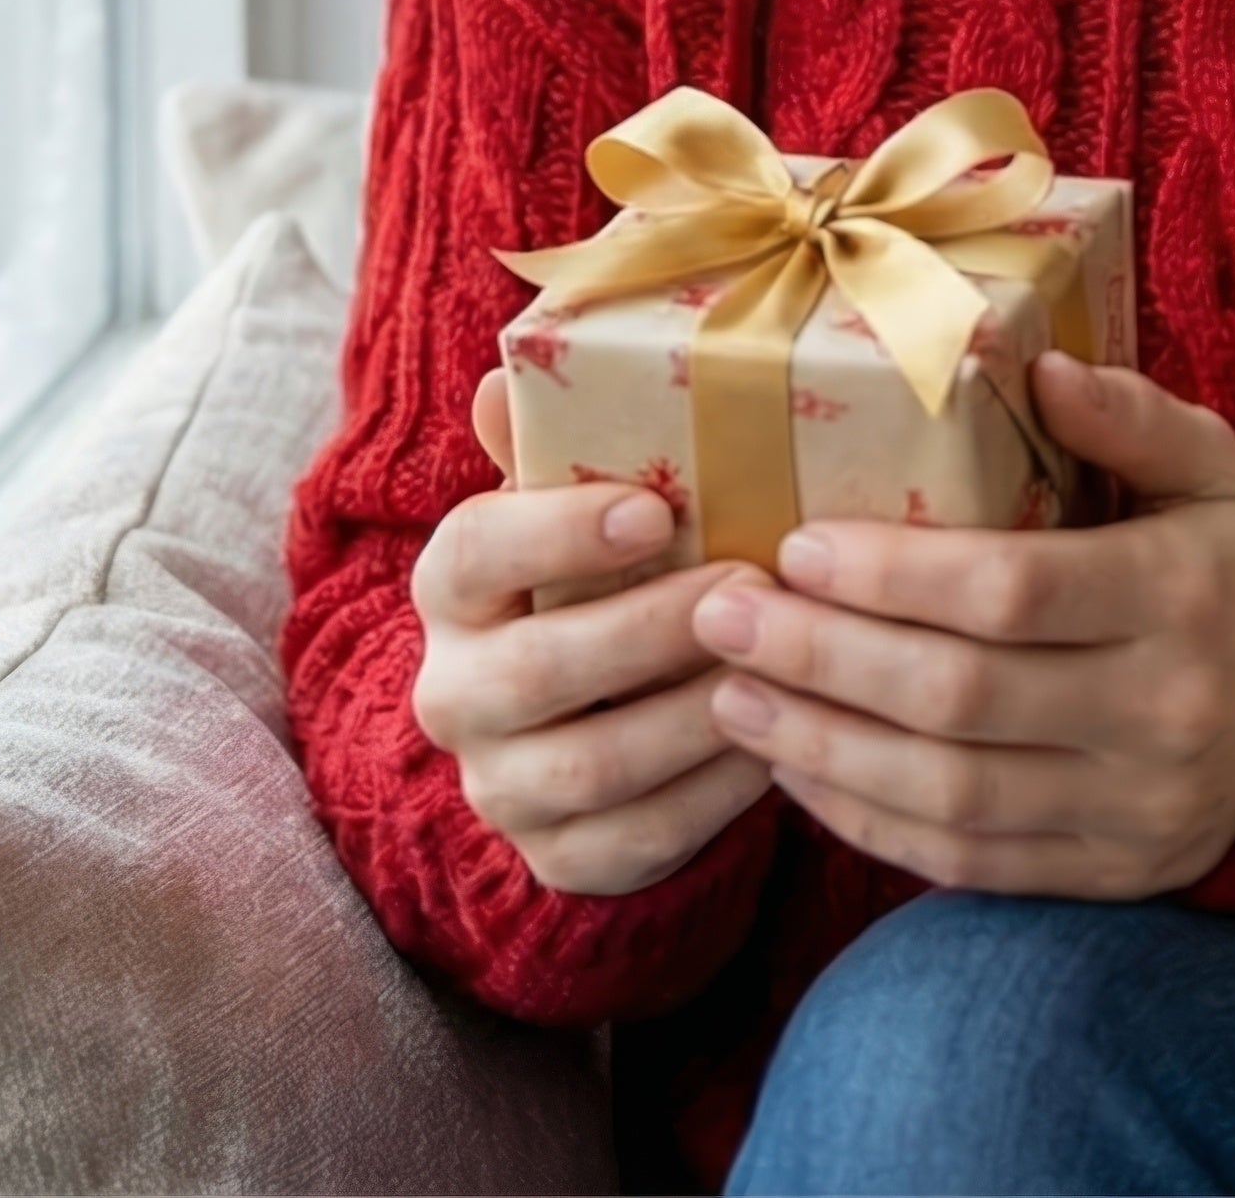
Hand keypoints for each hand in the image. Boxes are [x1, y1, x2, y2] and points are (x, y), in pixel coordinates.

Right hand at [408, 365, 778, 895]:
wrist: (593, 712)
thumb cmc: (605, 572)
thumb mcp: (581, 500)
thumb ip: (550, 441)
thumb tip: (505, 375)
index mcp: (452, 587)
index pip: (474, 550)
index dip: (557, 531)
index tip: (654, 508)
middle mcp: (453, 694)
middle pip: (534, 669)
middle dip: (649, 626)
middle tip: (749, 579)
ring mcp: (502, 786)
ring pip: (593, 764)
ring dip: (695, 710)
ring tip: (782, 659)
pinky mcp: (561, 859)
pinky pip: (640, 839)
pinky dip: (717, 793)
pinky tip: (781, 741)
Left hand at [685, 348, 1234, 896]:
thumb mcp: (1214, 471)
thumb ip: (1131, 415)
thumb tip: (1032, 362)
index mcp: (1182, 594)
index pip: (1014, 591)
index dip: (895, 576)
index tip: (798, 545)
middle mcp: (1159, 711)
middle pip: (962, 697)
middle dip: (824, 657)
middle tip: (721, 615)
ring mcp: (1131, 809)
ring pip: (950, 794)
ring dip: (824, 746)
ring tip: (731, 694)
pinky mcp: (1103, 877)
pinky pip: (966, 863)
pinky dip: (869, 823)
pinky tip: (798, 771)